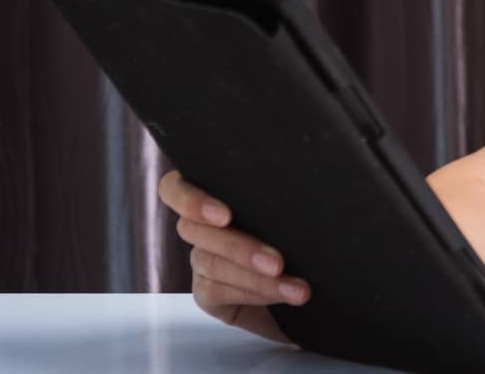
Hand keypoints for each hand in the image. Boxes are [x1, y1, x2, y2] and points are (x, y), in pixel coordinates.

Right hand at [157, 170, 308, 343]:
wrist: (310, 285)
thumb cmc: (301, 234)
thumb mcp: (289, 213)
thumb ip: (277, 200)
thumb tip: (298, 192)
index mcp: (216, 195)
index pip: (174, 188)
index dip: (189, 200)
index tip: (224, 215)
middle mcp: (201, 227)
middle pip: (194, 230)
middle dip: (238, 248)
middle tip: (278, 262)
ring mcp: (201, 259)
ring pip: (212, 264)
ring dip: (255, 278)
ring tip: (295, 288)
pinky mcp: (206, 292)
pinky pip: (217, 291)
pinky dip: (254, 293)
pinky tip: (282, 296)